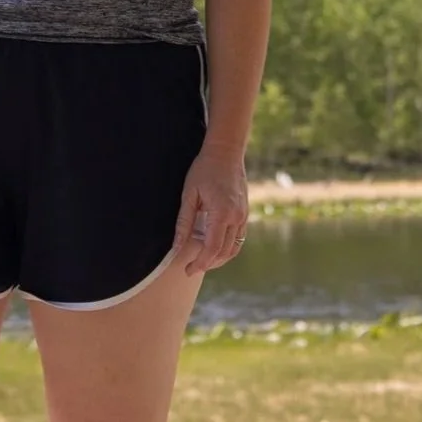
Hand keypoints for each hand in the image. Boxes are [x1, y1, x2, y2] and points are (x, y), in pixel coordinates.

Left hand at [172, 146, 247, 275]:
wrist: (226, 152)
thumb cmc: (204, 169)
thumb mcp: (189, 194)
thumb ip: (183, 222)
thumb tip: (177, 246)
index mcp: (222, 213)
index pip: (212, 249)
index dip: (200, 263)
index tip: (187, 270)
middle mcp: (237, 217)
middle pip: (224, 253)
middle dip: (208, 264)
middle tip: (191, 268)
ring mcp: (243, 216)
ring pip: (234, 248)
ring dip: (219, 259)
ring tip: (201, 261)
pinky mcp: (245, 213)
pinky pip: (238, 238)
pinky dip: (226, 247)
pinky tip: (212, 246)